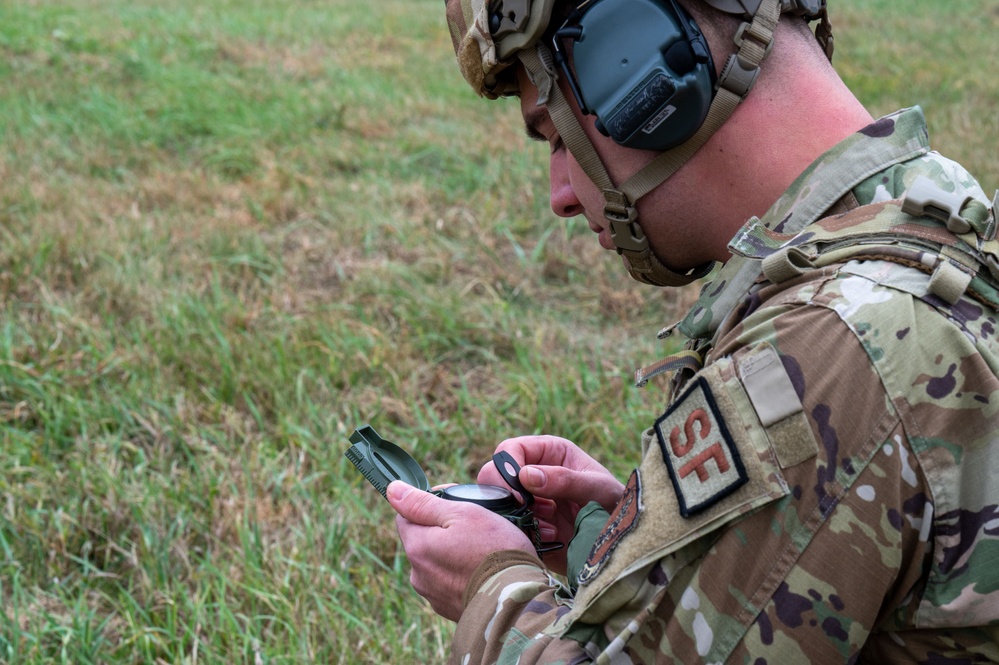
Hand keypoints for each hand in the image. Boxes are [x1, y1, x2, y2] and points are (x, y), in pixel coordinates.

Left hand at [388, 480, 535, 620]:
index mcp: (417, 547)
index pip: (405, 516)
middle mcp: (418, 574)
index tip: (453, 502)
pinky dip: (462, 575)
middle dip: (442, 530)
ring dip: (452, 554)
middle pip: (423, 540)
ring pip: (437, 562)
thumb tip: (393, 490)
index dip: (428, 504)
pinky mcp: (450, 609)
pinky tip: (483, 571)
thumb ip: (424, 503)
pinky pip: (451, 583)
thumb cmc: (494, 551)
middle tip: (474, 526)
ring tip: (482, 550)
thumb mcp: (462, 514)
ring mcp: (434, 595)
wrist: (518, 601)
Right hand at [477, 436, 623, 574]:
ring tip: (548, 526)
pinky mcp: (526, 526)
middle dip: (507, 494)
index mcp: (548, 453)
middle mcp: (532, 474)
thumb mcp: (596, 487)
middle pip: (493, 475)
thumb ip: (565, 479)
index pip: (510, 449)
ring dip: (517, 516)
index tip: (517, 491)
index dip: (507, 468)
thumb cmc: (614, 503)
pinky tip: (549, 538)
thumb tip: (525, 475)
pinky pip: (508, 529)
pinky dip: (524, 534)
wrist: (621, 539)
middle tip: (528, 508)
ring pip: (496, 504)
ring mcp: (526, 501)